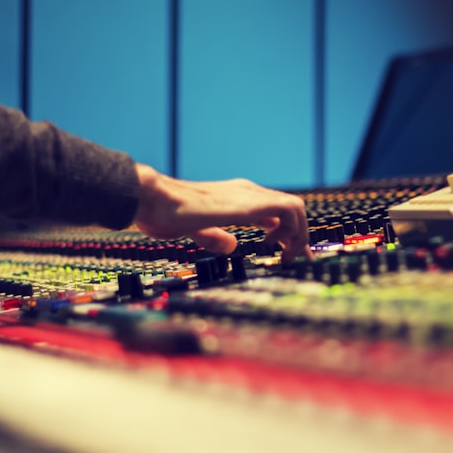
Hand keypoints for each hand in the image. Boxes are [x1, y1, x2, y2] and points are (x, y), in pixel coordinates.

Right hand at [132, 164, 311, 262]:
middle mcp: (247, 192)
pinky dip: (294, 229)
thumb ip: (214, 237)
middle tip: (295, 260)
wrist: (154, 198)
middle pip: (289, 210)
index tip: (289, 254)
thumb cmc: (165, 212)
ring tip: (286, 256)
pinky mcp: (251, 202)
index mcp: (235, 199)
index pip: (274, 213)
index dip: (286, 233)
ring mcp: (250, 194)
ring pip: (296, 208)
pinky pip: (291, 209)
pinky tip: (276, 246)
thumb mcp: (197, 230)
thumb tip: (231, 246)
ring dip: (299, 234)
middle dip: (299, 236)